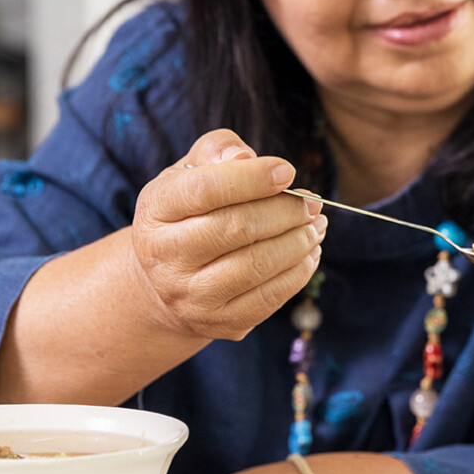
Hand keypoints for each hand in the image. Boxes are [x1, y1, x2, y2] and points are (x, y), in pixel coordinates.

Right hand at [128, 130, 324, 341]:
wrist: (165, 282)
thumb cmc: (188, 214)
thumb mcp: (189, 173)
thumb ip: (217, 151)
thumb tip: (246, 159)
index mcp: (156, 211)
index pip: (205, 190)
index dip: (253, 178)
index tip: (287, 171)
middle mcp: (165, 257)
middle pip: (237, 228)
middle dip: (286, 211)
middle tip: (312, 202)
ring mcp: (191, 296)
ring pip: (257, 265)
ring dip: (299, 241)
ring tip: (317, 224)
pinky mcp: (219, 322)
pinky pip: (270, 297)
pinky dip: (299, 271)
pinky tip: (309, 252)